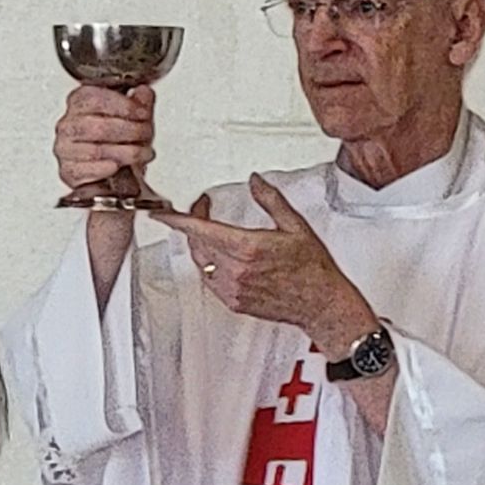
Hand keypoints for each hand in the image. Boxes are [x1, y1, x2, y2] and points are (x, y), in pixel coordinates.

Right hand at [54, 84, 154, 189]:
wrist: (114, 172)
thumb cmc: (122, 140)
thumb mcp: (136, 117)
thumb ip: (141, 102)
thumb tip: (144, 92)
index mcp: (79, 102)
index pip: (95, 99)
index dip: (123, 106)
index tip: (143, 113)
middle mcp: (68, 124)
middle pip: (98, 126)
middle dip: (130, 131)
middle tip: (146, 134)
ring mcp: (65, 148)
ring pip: (96, 150)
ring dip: (127, 152)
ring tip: (143, 153)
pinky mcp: (68, 171)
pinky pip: (88, 171)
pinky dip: (107, 169)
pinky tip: (119, 166)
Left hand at [152, 173, 379, 351]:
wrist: (320, 303)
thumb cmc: (313, 268)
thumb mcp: (295, 226)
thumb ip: (270, 200)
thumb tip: (255, 182)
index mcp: (248, 247)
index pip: (201, 229)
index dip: (178, 219)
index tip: (163, 214)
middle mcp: (236, 270)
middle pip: (197, 243)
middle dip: (193, 224)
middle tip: (202, 209)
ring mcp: (232, 288)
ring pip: (201, 261)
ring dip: (201, 244)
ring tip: (210, 230)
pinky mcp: (234, 302)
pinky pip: (210, 279)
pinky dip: (209, 264)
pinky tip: (221, 256)